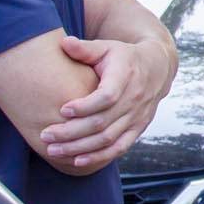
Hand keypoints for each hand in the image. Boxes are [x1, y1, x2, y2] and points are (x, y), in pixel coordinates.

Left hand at [40, 36, 174, 173]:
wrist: (157, 68)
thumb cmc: (123, 57)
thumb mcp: (107, 47)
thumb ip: (85, 48)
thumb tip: (64, 43)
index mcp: (126, 76)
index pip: (107, 96)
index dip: (85, 106)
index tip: (62, 109)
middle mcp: (134, 99)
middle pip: (102, 123)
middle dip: (71, 132)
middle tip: (46, 135)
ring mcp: (137, 117)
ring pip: (107, 139)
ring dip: (79, 148)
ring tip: (53, 150)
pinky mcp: (138, 129)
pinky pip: (119, 148)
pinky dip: (99, 156)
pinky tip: (77, 160)